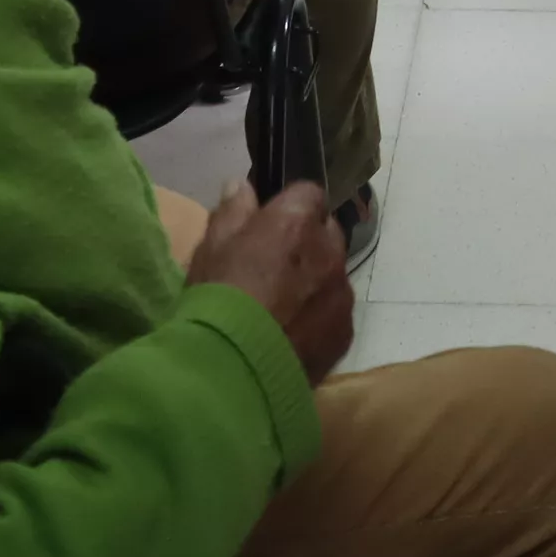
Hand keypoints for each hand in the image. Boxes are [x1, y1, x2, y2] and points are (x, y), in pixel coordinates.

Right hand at [188, 180, 353, 380]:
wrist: (234, 370)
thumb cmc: (217, 299)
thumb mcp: (210, 249)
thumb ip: (232, 211)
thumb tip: (241, 186)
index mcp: (296, 221)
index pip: (308, 193)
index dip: (288, 208)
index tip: (267, 227)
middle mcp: (329, 251)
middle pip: (326, 234)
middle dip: (306, 244)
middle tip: (272, 269)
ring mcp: (341, 293)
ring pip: (333, 275)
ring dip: (315, 282)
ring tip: (281, 310)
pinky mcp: (345, 333)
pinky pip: (336, 314)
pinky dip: (319, 319)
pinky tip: (291, 337)